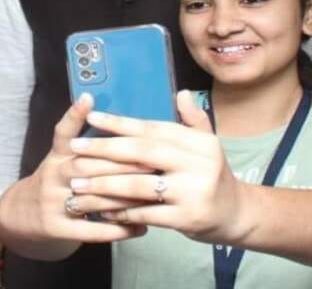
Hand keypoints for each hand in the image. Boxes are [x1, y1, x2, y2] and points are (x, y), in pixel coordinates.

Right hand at [0, 94, 150, 246]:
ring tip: (152, 197)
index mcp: (57, 155)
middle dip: (122, 164)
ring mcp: (53, 202)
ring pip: (92, 198)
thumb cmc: (54, 180)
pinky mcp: (57, 228)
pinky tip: (140, 228)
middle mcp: (53, 175)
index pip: (64, 133)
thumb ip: (78, 133)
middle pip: (87, 166)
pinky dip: (117, 230)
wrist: (22, 215)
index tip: (89, 98)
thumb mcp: (61, 155)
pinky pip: (90, 230)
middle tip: (153, 163)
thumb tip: (95, 98)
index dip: (75, 115)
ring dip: (124, 199)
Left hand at [65, 91, 250, 245]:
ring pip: (137, 185)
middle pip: (141, 152)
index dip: (120, 123)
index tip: (91, 118)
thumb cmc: (213, 175)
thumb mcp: (208, 144)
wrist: (236, 215)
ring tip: (77, 184)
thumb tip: (181, 93)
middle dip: (103, 149)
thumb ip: (192, 120)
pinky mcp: (186, 218)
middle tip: (75, 149)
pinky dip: (121, 212)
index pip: (152, 128)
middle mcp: (198, 164)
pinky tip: (101, 210)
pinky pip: (144, 214)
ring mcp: (192, 192)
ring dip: (103, 185)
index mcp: (199, 142)